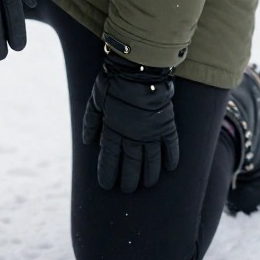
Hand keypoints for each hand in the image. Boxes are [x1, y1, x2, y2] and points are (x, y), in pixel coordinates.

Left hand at [82, 53, 178, 191]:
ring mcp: (151, 132)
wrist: (138, 68)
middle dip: (129, 179)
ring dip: (149, 174)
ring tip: (148, 185)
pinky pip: (171, 146)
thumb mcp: (95, 100)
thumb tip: (88, 142)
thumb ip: (91, 122)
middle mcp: (133, 136)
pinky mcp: (166, 124)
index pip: (110, 158)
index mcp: (113, 130)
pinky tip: (171, 168)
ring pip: (151, 160)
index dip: (108, 173)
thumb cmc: (113, 81)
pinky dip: (171, 157)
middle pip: (131, 164)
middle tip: (127, 190)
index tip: (106, 186)